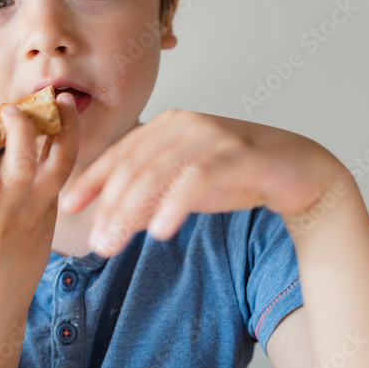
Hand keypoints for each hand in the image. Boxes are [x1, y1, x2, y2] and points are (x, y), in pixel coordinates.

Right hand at [0, 92, 79, 310]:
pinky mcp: (51, 211)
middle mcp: (4, 214)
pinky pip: (64, 172)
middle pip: (21, 169)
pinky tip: (65, 116)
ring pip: (58, 168)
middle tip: (11, 108)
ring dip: (65, 131)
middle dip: (20, 132)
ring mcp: (32, 212)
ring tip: (63, 99)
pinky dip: (67, 142)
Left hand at [59, 109, 347, 256]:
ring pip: (158, 173)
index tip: (68, 206)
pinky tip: (160, 231)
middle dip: (109, 206)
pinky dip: (174, 206)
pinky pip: (197, 180)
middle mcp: (185, 124)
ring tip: (115, 243)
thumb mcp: (186, 185)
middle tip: (96, 243)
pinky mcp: (237, 154)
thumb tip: (108, 217)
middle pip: (134, 166)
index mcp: (169, 125)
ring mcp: (211, 136)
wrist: (301, 172)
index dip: (92, 179)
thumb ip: (153, 192)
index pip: (121, 153)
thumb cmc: (239, 176)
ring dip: (131, 212)